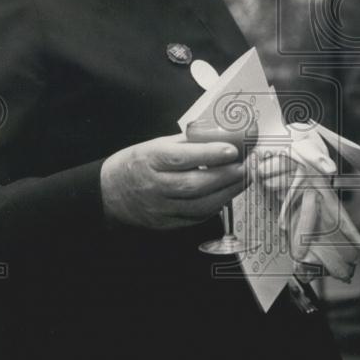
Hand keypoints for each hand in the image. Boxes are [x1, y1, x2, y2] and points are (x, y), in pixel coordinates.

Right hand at [100, 132, 246, 228]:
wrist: (111, 193)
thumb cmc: (138, 163)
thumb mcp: (158, 144)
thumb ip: (189, 143)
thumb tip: (223, 135)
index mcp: (151, 160)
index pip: (181, 158)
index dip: (209, 154)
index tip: (232, 150)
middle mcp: (155, 186)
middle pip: (194, 185)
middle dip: (226, 176)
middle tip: (249, 167)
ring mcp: (161, 209)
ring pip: (199, 206)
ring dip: (227, 193)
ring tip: (245, 180)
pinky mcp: (167, 224)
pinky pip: (196, 218)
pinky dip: (216, 206)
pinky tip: (227, 194)